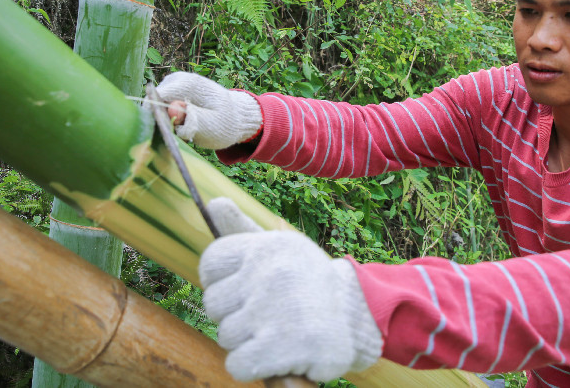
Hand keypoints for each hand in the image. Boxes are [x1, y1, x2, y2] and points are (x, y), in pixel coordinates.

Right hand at [155, 72, 261, 149]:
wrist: (234, 115)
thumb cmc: (225, 122)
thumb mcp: (213, 126)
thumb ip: (193, 120)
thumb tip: (172, 113)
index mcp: (188, 83)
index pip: (156, 97)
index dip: (157, 118)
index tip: (171, 132)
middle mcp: (177, 79)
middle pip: (153, 102)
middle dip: (164, 122)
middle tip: (184, 134)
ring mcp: (172, 84)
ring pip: (155, 107)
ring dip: (167, 122)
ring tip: (187, 129)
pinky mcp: (170, 91)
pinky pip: (160, 108)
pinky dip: (169, 119)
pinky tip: (184, 124)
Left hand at [199, 198, 382, 382]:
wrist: (359, 316)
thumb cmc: (308, 282)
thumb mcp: (279, 248)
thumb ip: (242, 230)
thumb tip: (214, 203)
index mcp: (266, 247)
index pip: (211, 263)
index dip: (222, 282)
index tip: (244, 289)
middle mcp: (269, 274)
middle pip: (213, 304)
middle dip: (234, 314)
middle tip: (266, 313)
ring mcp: (275, 311)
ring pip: (225, 336)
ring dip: (247, 341)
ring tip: (277, 330)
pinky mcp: (283, 348)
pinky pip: (237, 364)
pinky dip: (252, 366)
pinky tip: (275, 354)